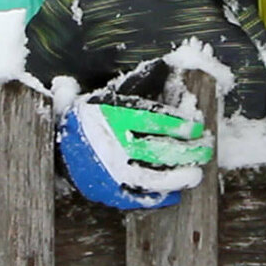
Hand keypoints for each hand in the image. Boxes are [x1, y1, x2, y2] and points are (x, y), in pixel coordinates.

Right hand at [57, 90, 213, 209]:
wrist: (60, 140)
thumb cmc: (93, 113)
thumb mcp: (111, 93)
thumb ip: (139, 82)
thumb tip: (166, 67)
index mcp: (112, 114)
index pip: (154, 120)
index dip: (179, 124)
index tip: (197, 127)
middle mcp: (110, 142)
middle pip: (157, 149)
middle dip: (186, 151)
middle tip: (205, 150)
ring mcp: (107, 169)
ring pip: (149, 177)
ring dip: (176, 177)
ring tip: (195, 175)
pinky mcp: (103, 190)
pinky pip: (134, 198)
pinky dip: (155, 198)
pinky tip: (174, 194)